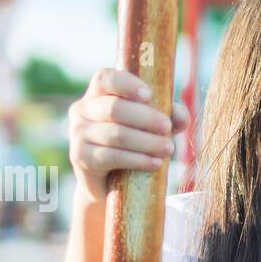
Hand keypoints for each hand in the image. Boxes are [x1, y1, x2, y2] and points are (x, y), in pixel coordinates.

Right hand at [68, 68, 187, 194]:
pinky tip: (155, 163)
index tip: (149, 95)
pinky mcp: (81, 157)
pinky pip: (112, 156)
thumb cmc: (132, 145)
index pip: (105, 78)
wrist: (108, 182)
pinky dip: (138, 159)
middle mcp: (82, 110)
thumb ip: (168, 116)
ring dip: (146, 142)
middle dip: (145, 118)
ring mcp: (78, 133)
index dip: (126, 84)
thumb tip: (181, 115)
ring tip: (168, 149)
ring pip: (116, 134)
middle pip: (114, 108)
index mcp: (97, 93)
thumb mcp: (151, 127)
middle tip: (167, 127)